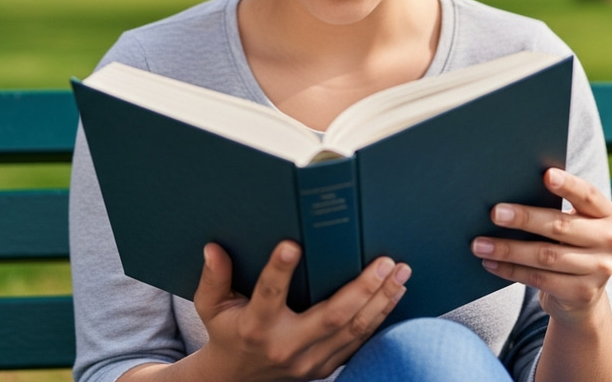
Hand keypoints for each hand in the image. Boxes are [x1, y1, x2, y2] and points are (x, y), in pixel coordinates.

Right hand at [193, 241, 410, 381]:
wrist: (236, 380)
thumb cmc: (226, 331)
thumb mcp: (211, 306)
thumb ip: (213, 277)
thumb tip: (213, 247)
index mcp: (255, 327)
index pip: (268, 296)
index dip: (279, 271)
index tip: (291, 244)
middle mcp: (286, 346)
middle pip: (330, 316)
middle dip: (361, 287)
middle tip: (384, 261)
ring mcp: (309, 360)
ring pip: (353, 330)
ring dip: (381, 300)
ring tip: (400, 272)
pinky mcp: (325, 366)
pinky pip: (358, 343)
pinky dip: (379, 317)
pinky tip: (395, 294)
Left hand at [471, 168, 611, 325]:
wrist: (583, 294)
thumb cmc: (566, 241)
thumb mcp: (572, 221)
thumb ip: (553, 205)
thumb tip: (505, 187)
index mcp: (607, 213)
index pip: (587, 195)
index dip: (567, 185)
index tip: (546, 174)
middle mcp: (610, 240)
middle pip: (559, 226)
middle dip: (523, 218)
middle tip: (494, 213)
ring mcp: (600, 270)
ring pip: (545, 256)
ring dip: (507, 249)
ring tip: (479, 244)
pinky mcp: (583, 294)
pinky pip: (539, 279)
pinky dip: (510, 270)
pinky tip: (490, 263)